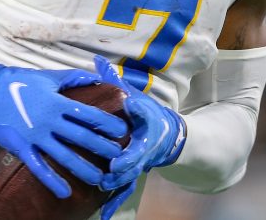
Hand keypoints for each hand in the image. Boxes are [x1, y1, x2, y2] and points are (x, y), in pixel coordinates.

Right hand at [0, 61, 127, 197]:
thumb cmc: (21, 82)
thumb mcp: (48, 77)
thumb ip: (73, 79)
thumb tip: (96, 79)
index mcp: (57, 102)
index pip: (88, 114)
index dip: (106, 123)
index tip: (122, 131)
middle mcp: (49, 120)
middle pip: (81, 137)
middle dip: (102, 147)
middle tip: (118, 157)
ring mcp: (36, 135)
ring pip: (64, 155)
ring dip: (83, 168)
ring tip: (100, 179)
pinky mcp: (22, 147)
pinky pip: (39, 167)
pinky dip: (52, 180)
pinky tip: (65, 192)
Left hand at [93, 55, 185, 219]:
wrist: (168, 136)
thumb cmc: (148, 115)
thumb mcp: (135, 96)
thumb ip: (115, 82)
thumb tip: (97, 61)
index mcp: (146, 132)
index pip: (140, 137)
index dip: (131, 142)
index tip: (120, 148)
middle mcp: (143, 151)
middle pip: (134, 162)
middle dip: (122, 168)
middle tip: (109, 174)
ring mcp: (139, 165)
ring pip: (129, 179)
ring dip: (118, 187)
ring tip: (104, 193)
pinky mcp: (132, 175)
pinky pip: (124, 192)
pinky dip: (115, 204)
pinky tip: (104, 216)